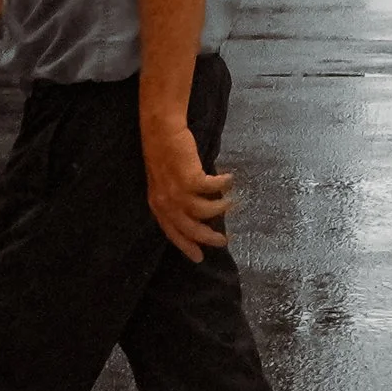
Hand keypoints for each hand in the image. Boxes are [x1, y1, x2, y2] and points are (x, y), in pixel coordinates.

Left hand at [144, 116, 232, 262]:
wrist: (161, 132)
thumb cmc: (164, 155)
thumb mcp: (164, 184)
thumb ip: (175, 200)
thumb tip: (195, 213)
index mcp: (158, 206)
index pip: (173, 233)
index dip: (186, 246)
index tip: (199, 258)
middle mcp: (167, 203)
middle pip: (191, 229)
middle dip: (208, 237)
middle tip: (223, 241)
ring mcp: (179, 192)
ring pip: (205, 212)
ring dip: (221, 209)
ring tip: (232, 204)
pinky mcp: (191, 179)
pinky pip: (213, 189)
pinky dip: (224, 185)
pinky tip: (229, 179)